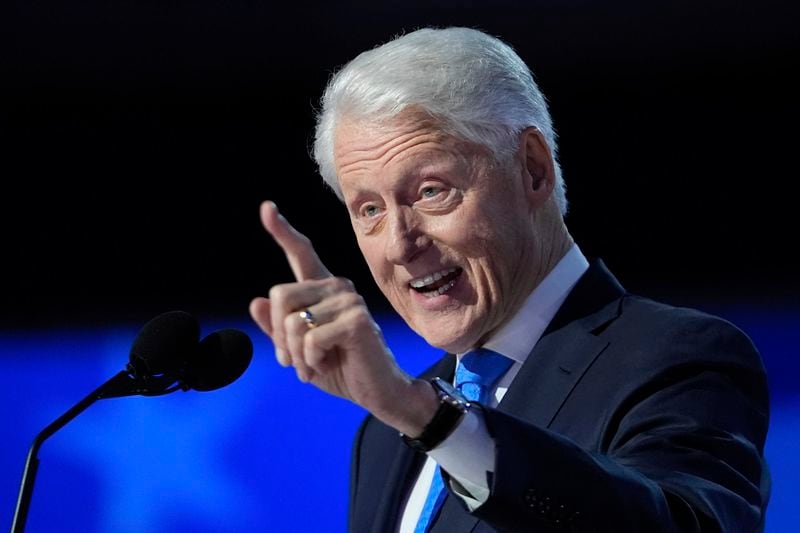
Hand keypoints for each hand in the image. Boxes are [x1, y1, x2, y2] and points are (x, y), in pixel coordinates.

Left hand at [249, 201, 437, 434]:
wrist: (378, 392)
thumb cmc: (340, 368)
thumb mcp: (300, 351)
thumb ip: (278, 328)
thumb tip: (257, 302)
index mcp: (323, 290)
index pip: (300, 253)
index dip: (282, 231)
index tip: (266, 208)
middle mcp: (337, 287)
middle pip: (280, 294)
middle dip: (279, 336)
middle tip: (292, 361)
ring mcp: (349, 300)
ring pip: (293, 322)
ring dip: (295, 355)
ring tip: (311, 367)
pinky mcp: (357, 319)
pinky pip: (311, 338)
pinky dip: (310, 361)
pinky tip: (324, 366)